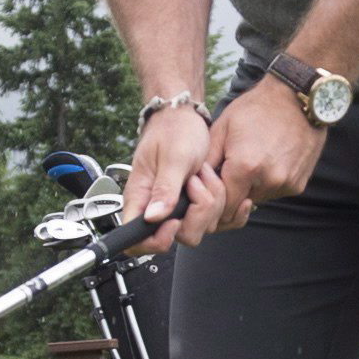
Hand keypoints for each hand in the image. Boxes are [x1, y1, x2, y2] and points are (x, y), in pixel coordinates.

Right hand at [128, 100, 222, 253]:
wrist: (184, 116)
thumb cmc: (174, 131)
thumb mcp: (173, 157)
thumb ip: (164, 189)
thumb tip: (152, 218)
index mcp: (141, 198)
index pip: (136, 241)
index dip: (158, 240)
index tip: (176, 220)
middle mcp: (156, 208)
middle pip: (178, 237)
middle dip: (197, 215)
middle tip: (196, 184)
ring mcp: (176, 207)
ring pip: (198, 227)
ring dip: (211, 203)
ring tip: (204, 175)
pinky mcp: (192, 204)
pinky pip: (210, 220)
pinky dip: (221, 205)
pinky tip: (221, 186)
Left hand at [201, 77, 328, 232]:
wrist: (296, 97)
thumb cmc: (255, 108)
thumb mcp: (222, 128)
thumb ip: (207, 162)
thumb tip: (193, 187)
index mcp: (245, 168)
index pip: (222, 207)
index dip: (212, 202)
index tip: (208, 190)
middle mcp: (268, 181)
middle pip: (240, 207)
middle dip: (230, 196)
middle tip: (229, 172)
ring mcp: (286, 184)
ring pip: (258, 200)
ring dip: (250, 189)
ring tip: (251, 160)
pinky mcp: (298, 184)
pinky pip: (275, 192)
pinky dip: (268, 183)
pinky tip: (268, 160)